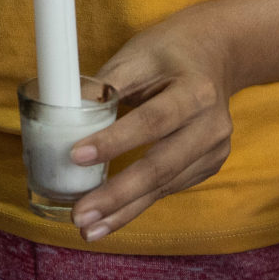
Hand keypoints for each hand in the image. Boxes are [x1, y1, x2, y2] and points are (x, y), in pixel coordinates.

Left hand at [64, 15, 237, 242]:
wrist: (217, 55)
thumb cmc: (170, 52)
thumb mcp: (138, 55)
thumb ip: (105, 85)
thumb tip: (61, 113)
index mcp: (197, 90)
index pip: (152, 121)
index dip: (115, 141)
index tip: (75, 156)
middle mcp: (212, 125)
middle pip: (161, 166)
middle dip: (118, 194)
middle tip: (80, 214)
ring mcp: (215, 150)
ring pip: (164, 186)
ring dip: (124, 210)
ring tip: (87, 227)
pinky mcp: (208, 166)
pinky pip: (169, 188)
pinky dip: (138, 205)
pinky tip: (111, 217)